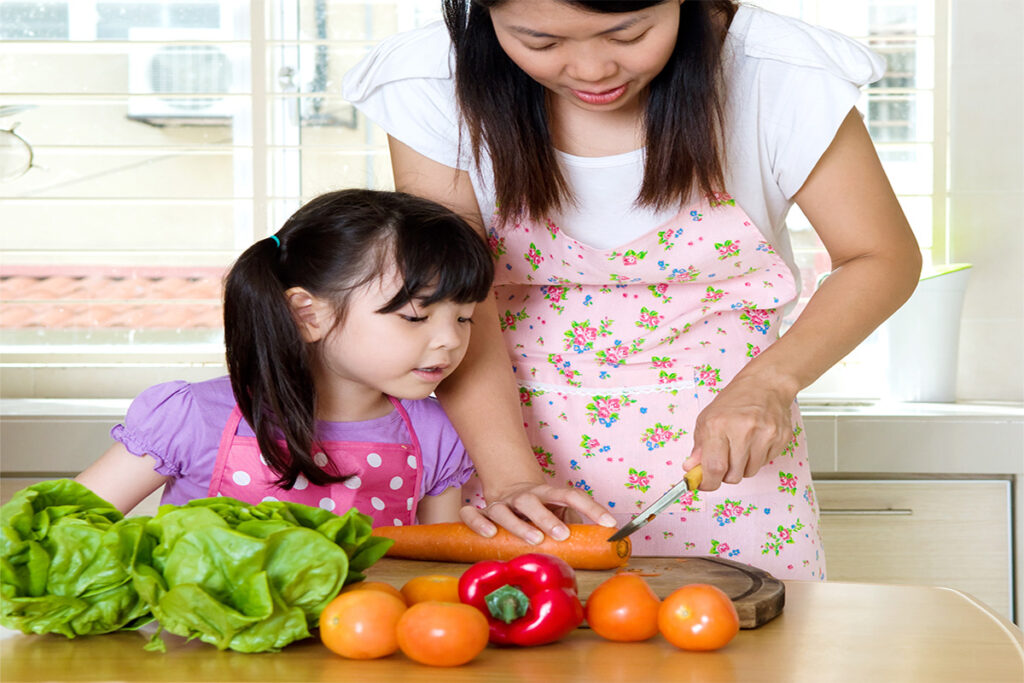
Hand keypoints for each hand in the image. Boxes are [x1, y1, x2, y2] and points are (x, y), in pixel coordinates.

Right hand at [459, 481, 616, 544]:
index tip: (609, 523)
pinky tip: (487, 532)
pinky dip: (477, 521)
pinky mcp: (483, 512)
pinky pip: (473, 514)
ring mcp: (502, 504)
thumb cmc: (541, 509)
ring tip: (533, 539)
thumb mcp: (560, 512)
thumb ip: (574, 525)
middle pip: (533, 501)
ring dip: (519, 524)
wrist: (509, 489)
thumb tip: (600, 545)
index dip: (592, 507)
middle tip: (561, 534)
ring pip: (505, 510)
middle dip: (547, 518)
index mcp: (548, 494)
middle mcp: (524, 496)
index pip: (571, 495)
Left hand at [682, 370, 797, 490]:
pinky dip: (757, 459)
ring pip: (749, 473)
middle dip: (725, 474)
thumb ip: (699, 448)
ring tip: (740, 446)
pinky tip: (755, 442)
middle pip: (733, 476)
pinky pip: (764, 464)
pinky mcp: (780, 438)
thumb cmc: (735, 400)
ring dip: (742, 467)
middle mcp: (742, 430)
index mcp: (718, 425)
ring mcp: (764, 435)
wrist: (766, 384)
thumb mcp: (707, 419)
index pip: (713, 468)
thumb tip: (691, 469)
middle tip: (724, 460)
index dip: (707, 482)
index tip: (703, 484)